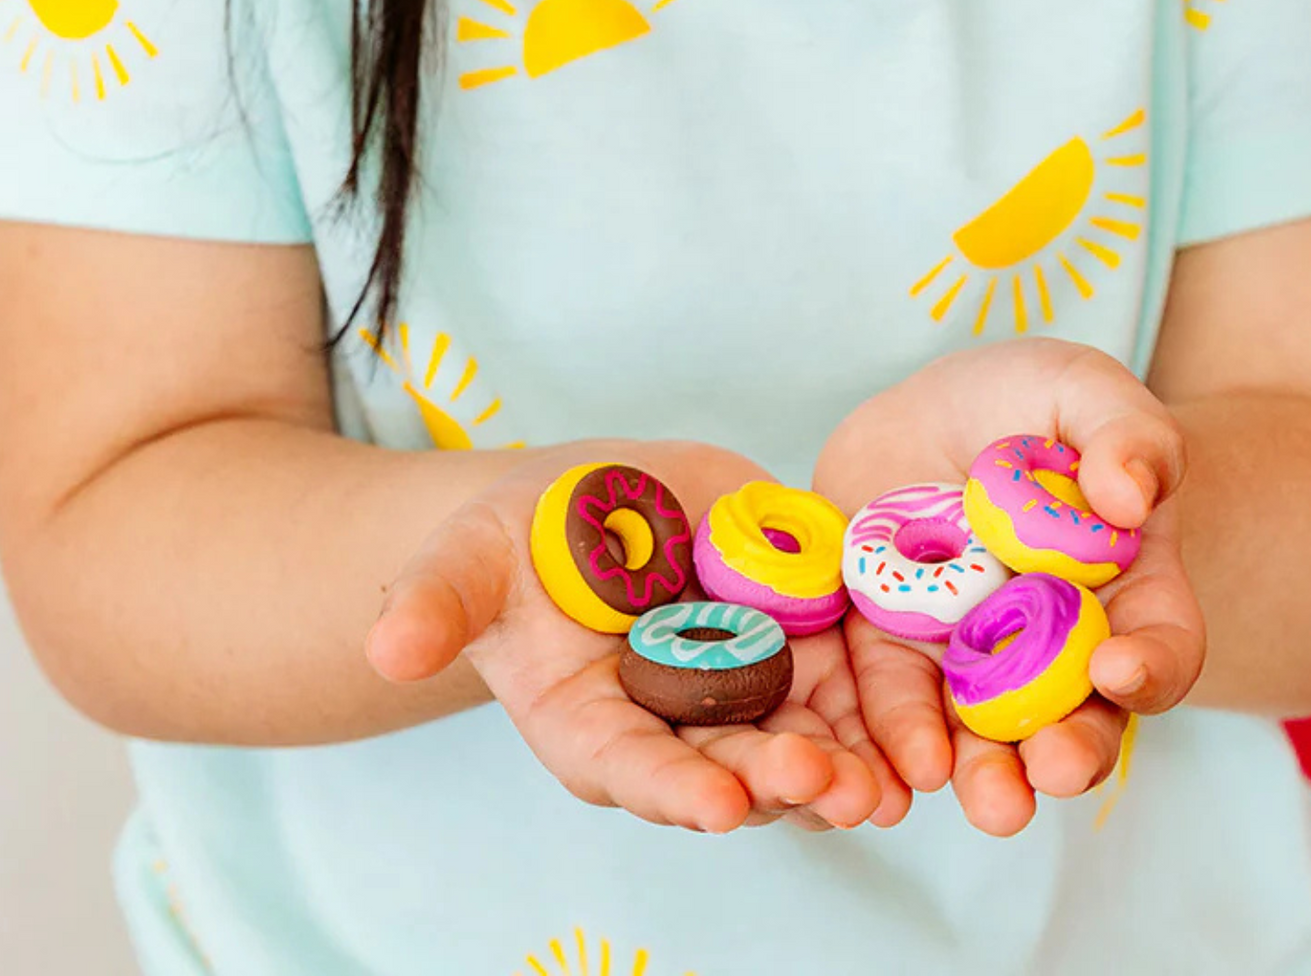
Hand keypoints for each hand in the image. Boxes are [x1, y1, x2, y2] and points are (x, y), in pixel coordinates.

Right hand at [364, 440, 907, 833]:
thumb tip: (384, 642)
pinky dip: (886, 698)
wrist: (585, 507)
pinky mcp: (797, 633)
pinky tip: (926, 719)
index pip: (636, 769)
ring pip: (807, 735)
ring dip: (852, 759)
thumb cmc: (512, 543)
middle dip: (784, 779)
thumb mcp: (466, 556)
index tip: (722, 803)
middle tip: (833, 786)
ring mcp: (745, 686)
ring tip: (895, 778)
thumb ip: (434, 601)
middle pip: (734, 765)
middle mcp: (676, 726)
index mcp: (592, 727)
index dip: (679, 789)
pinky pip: (849, 672)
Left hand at [813, 340, 1205, 836]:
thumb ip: (1124, 432)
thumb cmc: (1030, 401)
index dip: (1150, 665)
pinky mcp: (893, 651)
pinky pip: (894, 706)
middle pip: (1077, 718)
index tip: (1119, 665)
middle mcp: (1058, 647)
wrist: (928, 412)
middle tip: (1051, 767)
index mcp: (1128, 589)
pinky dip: (897, 740)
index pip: (1160, 644)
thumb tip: (1130, 496)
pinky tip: (896, 766)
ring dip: (987, 774)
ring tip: (984, 799)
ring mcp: (974, 658)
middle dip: (1068, 752)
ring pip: (987, 734)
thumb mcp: (1082, 388)